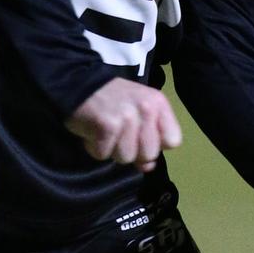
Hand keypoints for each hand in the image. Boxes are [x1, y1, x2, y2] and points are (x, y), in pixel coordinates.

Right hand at [65, 77, 181, 172]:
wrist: (79, 85)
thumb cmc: (113, 101)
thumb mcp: (138, 113)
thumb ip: (148, 139)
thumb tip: (149, 167)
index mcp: (159, 103)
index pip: (173, 140)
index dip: (157, 145)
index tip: (142, 137)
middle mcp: (147, 108)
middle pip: (149, 154)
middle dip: (132, 150)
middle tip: (119, 133)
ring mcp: (128, 117)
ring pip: (126, 157)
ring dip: (112, 149)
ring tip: (106, 131)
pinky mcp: (108, 125)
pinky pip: (104, 155)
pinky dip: (94, 148)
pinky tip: (93, 131)